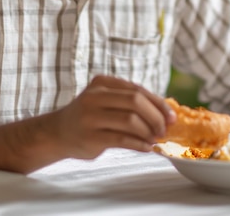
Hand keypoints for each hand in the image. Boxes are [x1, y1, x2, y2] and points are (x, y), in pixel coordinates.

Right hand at [47, 75, 175, 159]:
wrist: (58, 132)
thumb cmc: (90, 116)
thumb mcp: (105, 100)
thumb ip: (128, 102)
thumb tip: (165, 113)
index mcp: (103, 82)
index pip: (137, 89)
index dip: (158, 103)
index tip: (172, 116)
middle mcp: (95, 96)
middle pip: (135, 101)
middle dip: (156, 116)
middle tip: (165, 129)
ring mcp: (91, 116)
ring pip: (130, 120)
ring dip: (148, 132)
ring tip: (155, 139)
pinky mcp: (91, 137)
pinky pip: (122, 140)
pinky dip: (139, 144)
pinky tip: (146, 148)